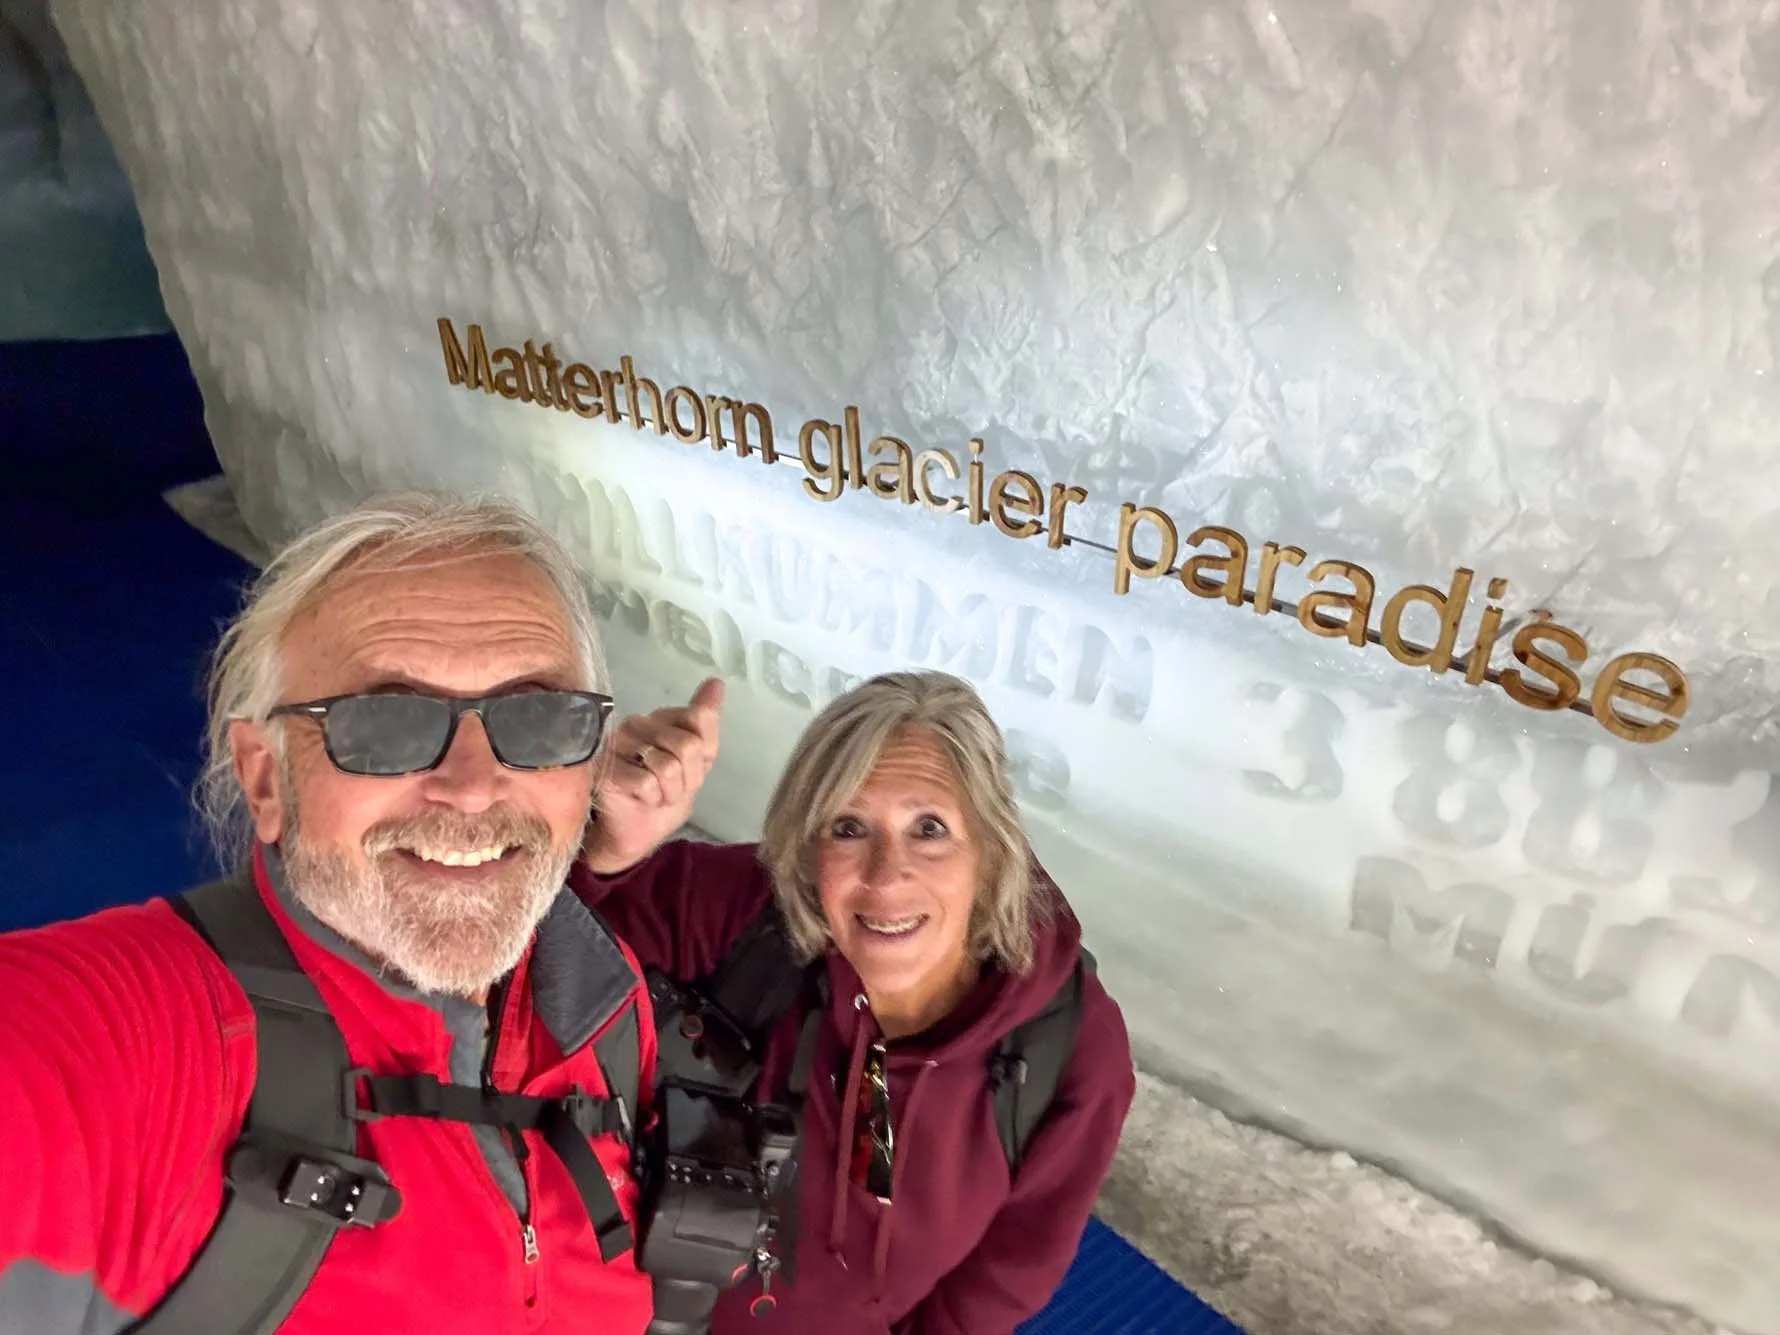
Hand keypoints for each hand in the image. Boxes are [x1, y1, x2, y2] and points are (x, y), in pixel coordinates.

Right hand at [581, 677, 724, 873]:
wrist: (638, 832)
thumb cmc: (665, 795)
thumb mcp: (698, 762)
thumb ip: (705, 724)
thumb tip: (716, 683)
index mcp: (660, 718)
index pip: (700, 719)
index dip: (702, 756)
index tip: (688, 770)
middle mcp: (636, 723)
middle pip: (687, 746)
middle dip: (688, 779)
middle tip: (671, 789)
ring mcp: (618, 744)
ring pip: (668, 766)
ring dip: (670, 793)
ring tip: (656, 796)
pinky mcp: (606, 769)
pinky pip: (648, 784)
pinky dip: (652, 800)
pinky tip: (640, 801)